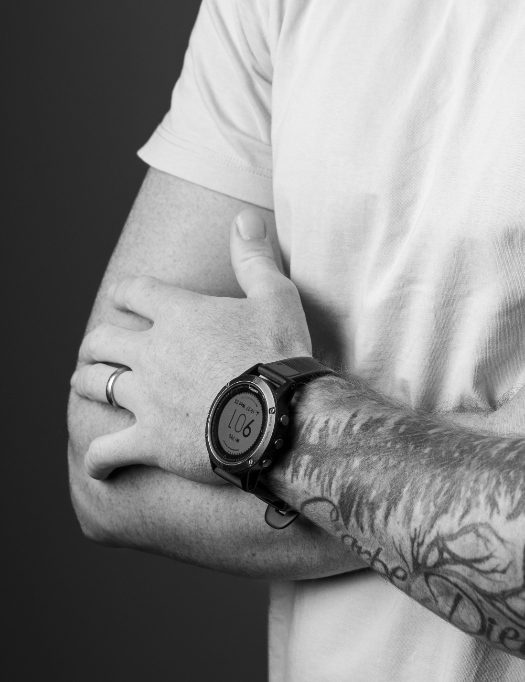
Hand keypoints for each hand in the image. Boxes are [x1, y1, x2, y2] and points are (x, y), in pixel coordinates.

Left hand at [70, 209, 309, 482]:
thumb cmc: (281, 353)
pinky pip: (104, 451)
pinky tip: (97, 464)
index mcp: (179, 313)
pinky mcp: (148, 440)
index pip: (133, 291)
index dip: (126, 293)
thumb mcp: (276, 295)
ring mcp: (146, 397)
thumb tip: (244, 217)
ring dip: (86, 382)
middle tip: (98, 346)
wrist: (282, 416)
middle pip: (102, 338)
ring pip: (94, 385)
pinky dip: (97, 458)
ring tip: (85, 383)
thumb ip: (254, 256)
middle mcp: (153, 352)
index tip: (125, 298)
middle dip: (96, 341)